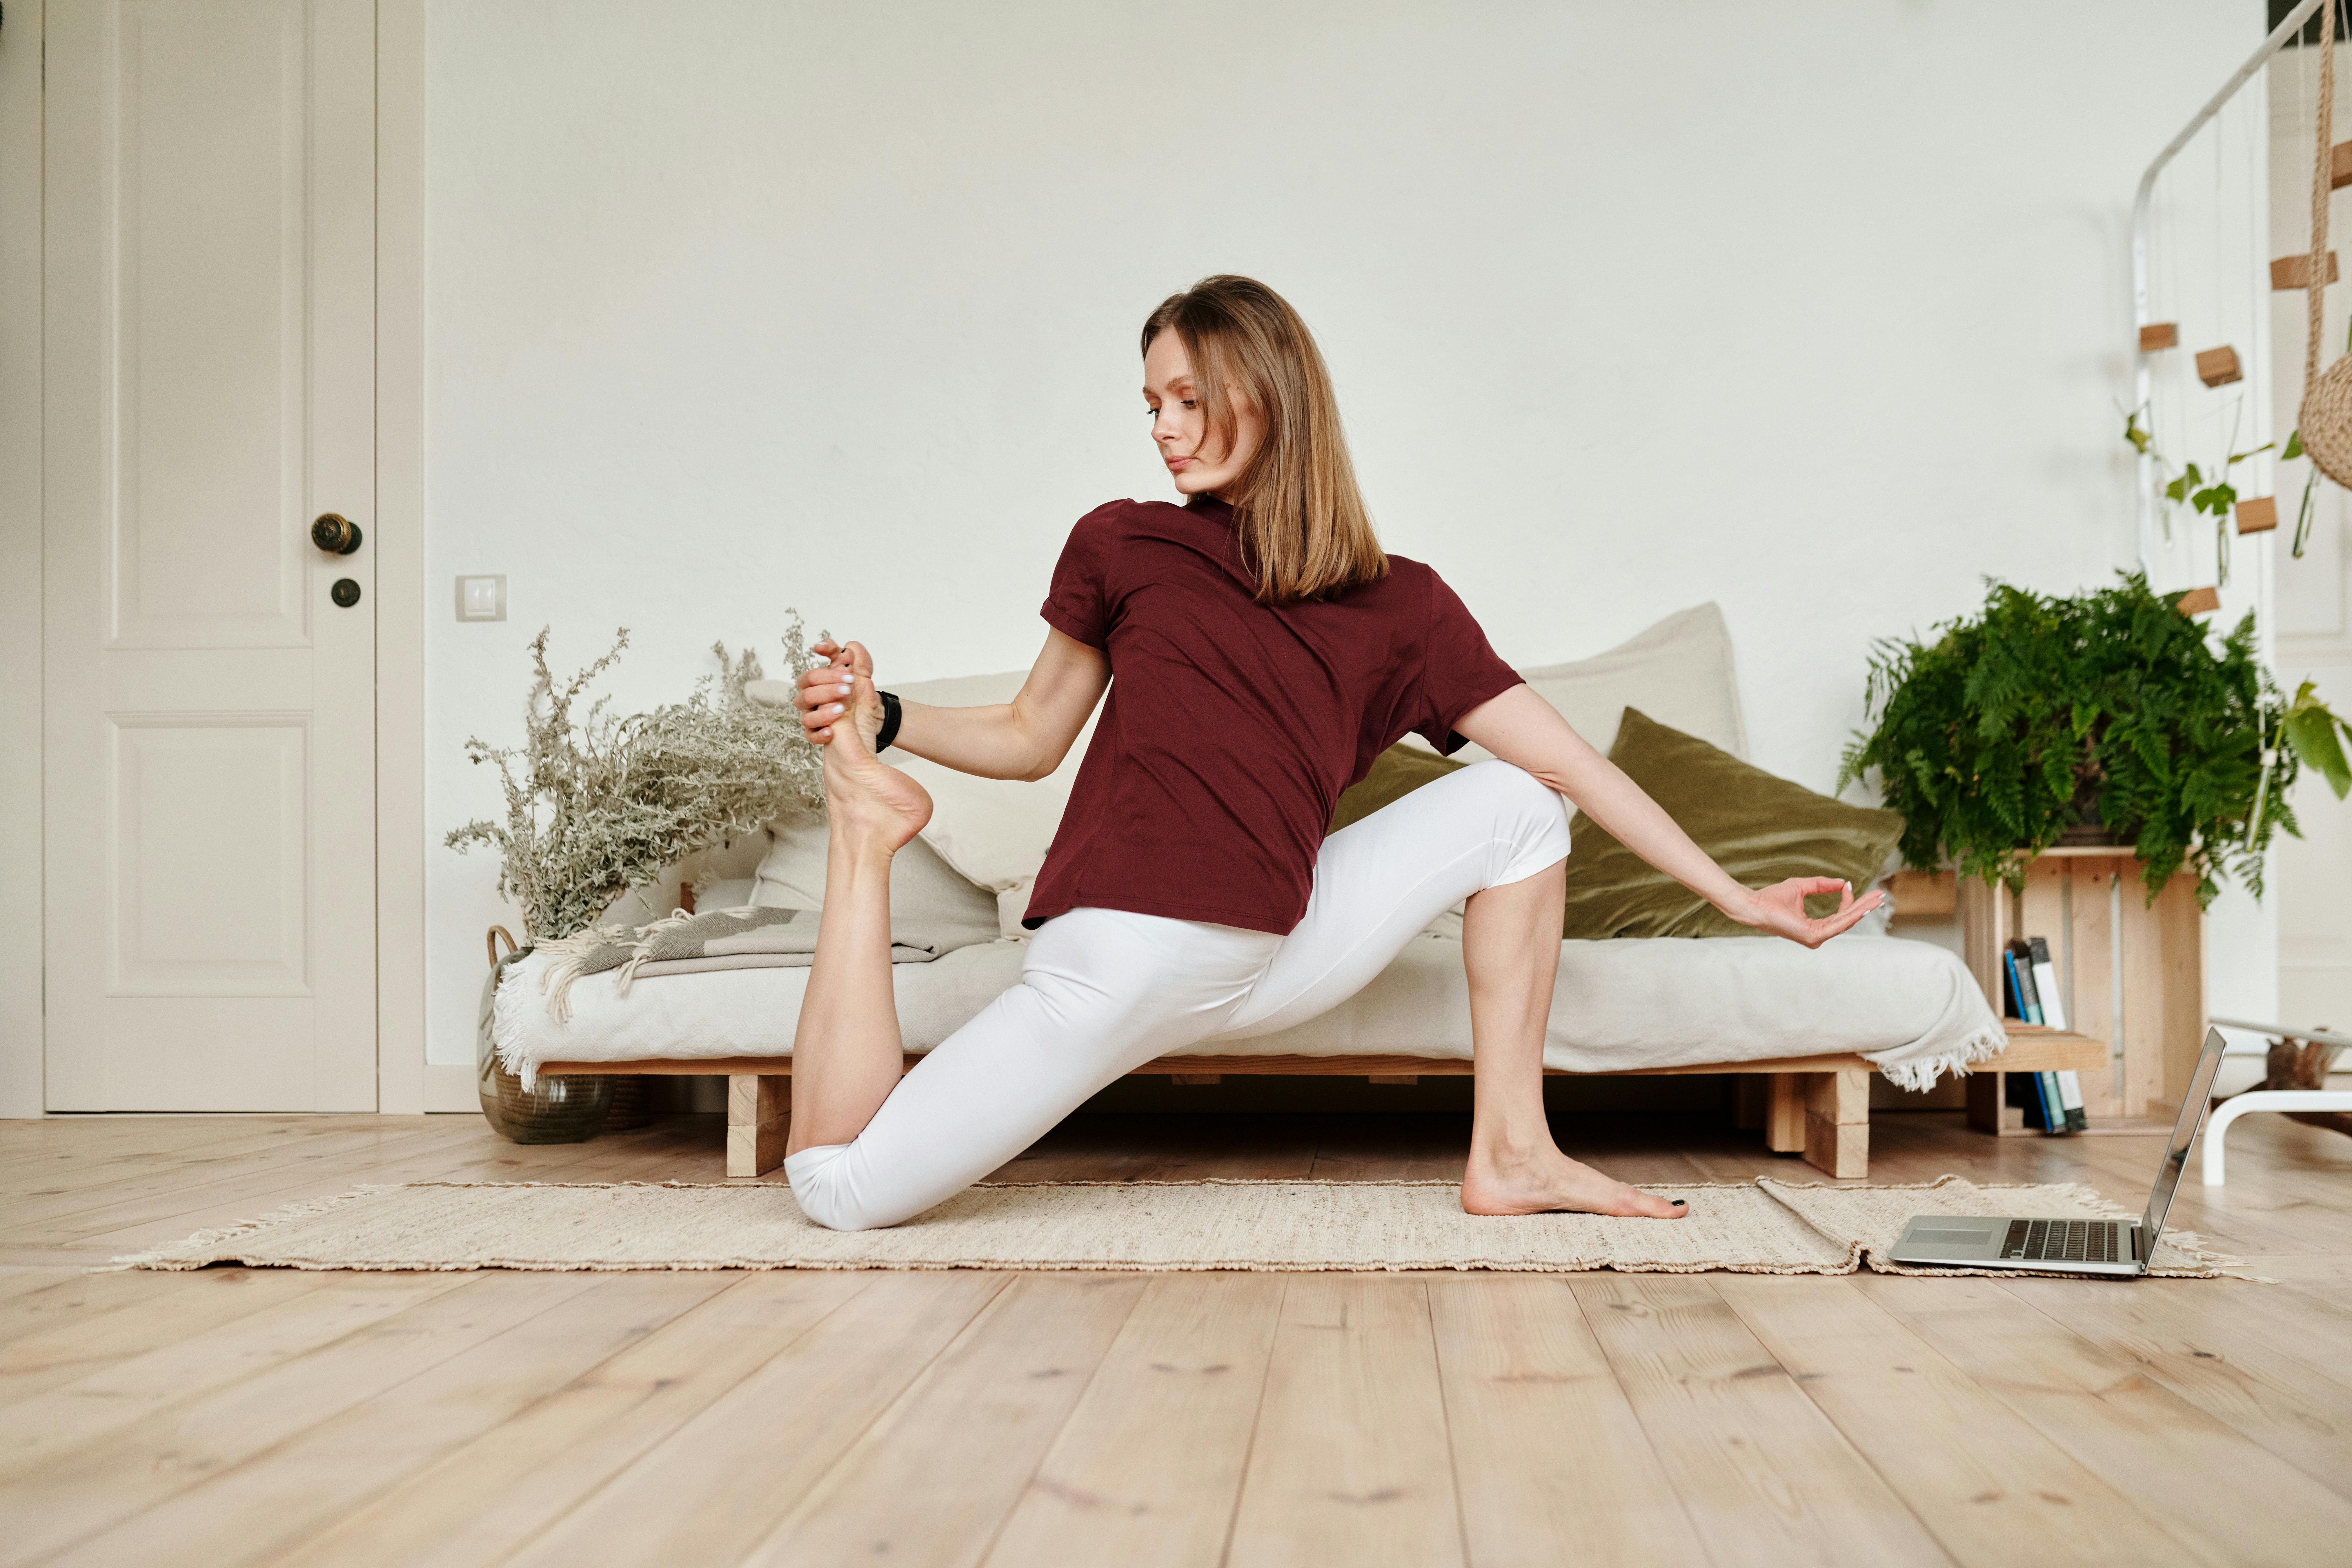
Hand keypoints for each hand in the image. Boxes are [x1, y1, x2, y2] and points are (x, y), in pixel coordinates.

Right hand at [795, 638, 878, 746]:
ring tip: (842, 710)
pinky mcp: (817, 734)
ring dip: (824, 712)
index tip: (848, 670)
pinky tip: (832, 731)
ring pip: (806, 717)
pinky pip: (811, 736)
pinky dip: (820, 734)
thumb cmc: (860, 696)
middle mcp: (811, 701)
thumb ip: (853, 658)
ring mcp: (812, 718)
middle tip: (849, 688)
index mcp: (817, 685)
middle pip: (806, 695)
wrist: (871, 720)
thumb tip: (842, 645)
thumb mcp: (862, 675)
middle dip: (827, 691)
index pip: (812, 677)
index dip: (828, 674)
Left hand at [1738, 876, 1884, 948]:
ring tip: (1877, 898)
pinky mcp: (1812, 937)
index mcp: (1814, 927)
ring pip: (1845, 922)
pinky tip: (1862, 906)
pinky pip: (1837, 924)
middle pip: (1847, 921)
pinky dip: (1850, 914)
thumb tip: (1843, 883)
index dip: (1848, 901)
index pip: (1839, 916)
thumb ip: (1822, 885)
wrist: (1755, 904)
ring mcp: (1815, 938)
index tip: (1849, 885)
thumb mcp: (1802, 887)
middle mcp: (1816, 935)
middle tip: (1881, 896)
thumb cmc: (1772, 897)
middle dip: (1865, 907)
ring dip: (1862, 909)